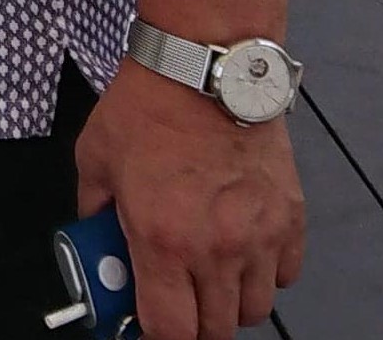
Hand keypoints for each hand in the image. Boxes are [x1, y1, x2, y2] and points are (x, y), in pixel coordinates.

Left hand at [76, 66, 304, 337]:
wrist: (203, 71)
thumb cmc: (145, 109)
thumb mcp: (94, 161)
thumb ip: (93, 210)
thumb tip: (94, 237)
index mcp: (161, 240)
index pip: (170, 329)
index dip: (156, 338)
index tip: (144, 328)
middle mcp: (216, 248)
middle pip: (217, 329)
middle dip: (192, 325)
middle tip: (175, 302)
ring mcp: (259, 236)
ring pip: (255, 308)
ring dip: (229, 303)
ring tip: (207, 277)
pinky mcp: (289, 218)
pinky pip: (284, 275)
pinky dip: (264, 275)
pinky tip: (240, 253)